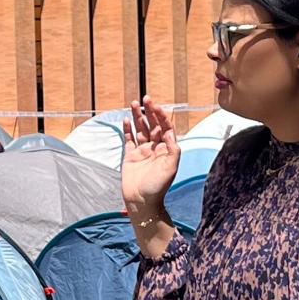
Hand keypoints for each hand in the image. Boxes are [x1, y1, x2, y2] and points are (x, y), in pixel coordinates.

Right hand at [120, 96, 179, 211]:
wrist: (142, 201)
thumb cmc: (158, 187)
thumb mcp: (171, 168)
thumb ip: (173, 149)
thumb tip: (168, 132)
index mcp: (166, 149)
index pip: (164, 127)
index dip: (161, 116)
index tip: (156, 106)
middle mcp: (155, 148)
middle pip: (152, 125)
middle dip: (149, 112)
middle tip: (145, 99)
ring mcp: (142, 151)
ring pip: (140, 129)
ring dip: (137, 117)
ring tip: (133, 104)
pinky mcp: (130, 156)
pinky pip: (128, 139)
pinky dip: (127, 129)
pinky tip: (125, 120)